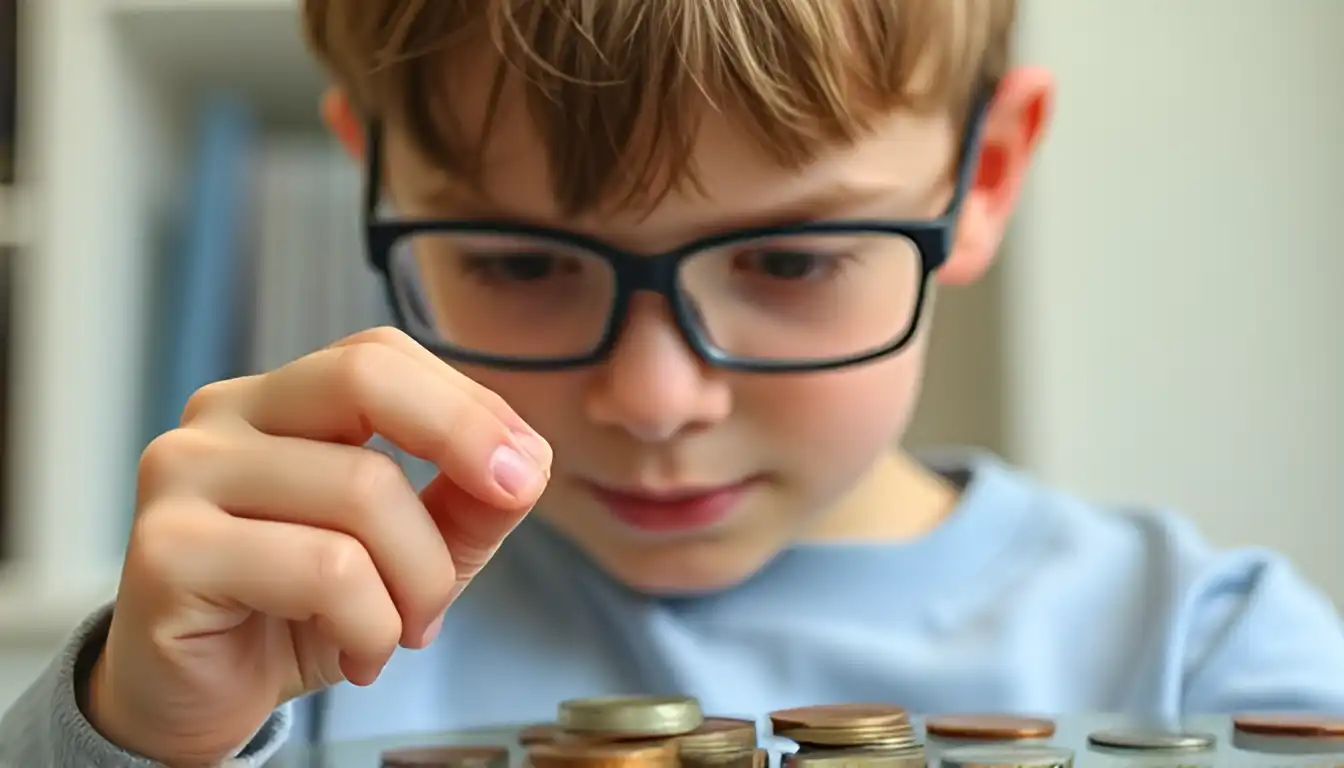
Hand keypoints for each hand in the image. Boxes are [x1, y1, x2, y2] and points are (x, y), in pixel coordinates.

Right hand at [86, 327, 551, 764]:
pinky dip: (372, 625)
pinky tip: (360, 654)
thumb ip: (464, 502)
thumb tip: (526, 464)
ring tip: (408, 630)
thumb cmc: (300, 613)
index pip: (381, 354)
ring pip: (362, 491)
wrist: (202, 702)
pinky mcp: (168, 551)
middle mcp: (219, 419)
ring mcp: (183, 476)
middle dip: (464, 440)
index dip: (470, 403)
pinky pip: (324, 569)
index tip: (528, 468)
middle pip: (364, 378)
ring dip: (420, 580)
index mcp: (275, 401)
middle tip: (512, 501)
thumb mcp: (407, 552)